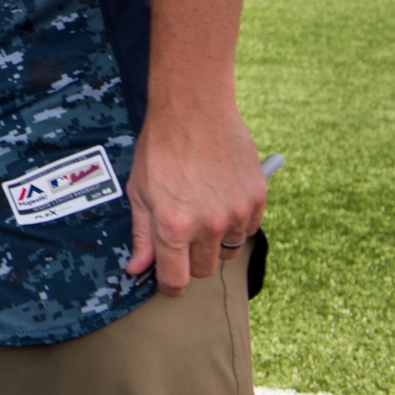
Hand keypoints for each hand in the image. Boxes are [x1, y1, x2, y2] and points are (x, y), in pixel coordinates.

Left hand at [124, 100, 267, 295]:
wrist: (194, 109)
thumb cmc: (160, 148)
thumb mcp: (139, 191)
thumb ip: (142, 235)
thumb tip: (137, 270)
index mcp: (173, 226)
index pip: (177, 281)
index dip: (169, 284)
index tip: (167, 279)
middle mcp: (208, 225)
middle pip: (203, 270)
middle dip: (190, 259)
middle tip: (181, 232)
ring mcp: (236, 213)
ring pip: (227, 250)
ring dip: (214, 239)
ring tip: (201, 206)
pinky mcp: (257, 199)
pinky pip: (248, 228)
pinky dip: (236, 221)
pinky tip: (220, 195)